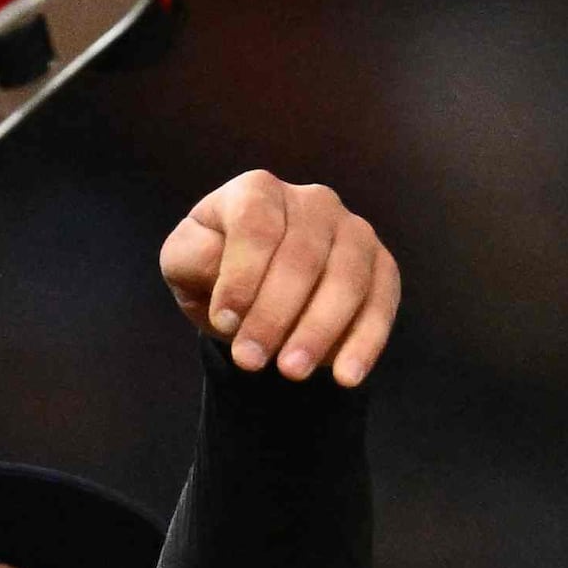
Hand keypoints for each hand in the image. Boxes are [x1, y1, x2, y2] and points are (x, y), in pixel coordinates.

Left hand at [160, 172, 400, 385]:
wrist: (253, 289)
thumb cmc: (215, 270)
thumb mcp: (185, 263)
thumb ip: (193, 259)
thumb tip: (225, 278)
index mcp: (258, 191)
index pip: (256, 226)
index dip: (241, 276)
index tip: (224, 323)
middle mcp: (313, 202)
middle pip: (302, 256)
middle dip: (274, 314)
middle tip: (250, 361)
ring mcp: (353, 230)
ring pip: (346, 278)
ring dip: (319, 330)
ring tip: (291, 372)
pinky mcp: (381, 265)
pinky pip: (382, 300)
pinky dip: (366, 340)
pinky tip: (347, 376)